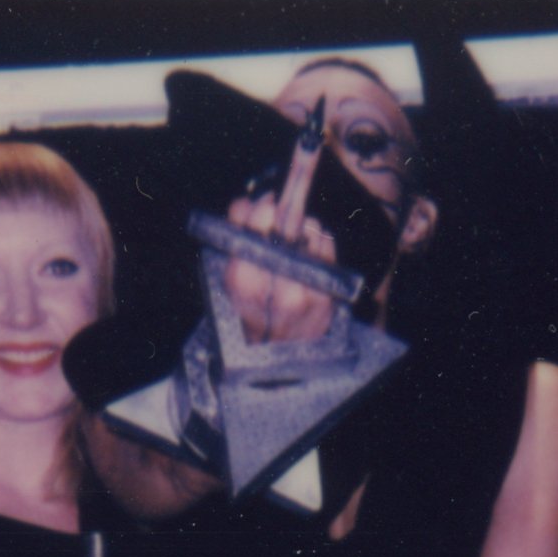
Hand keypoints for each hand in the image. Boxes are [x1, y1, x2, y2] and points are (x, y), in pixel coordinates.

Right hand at [222, 139, 338, 346]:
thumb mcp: (229, 273)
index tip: (267, 203)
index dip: (261, 206)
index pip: (256, 216)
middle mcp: (276, 279)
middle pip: (286, 215)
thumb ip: (236, 233)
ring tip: (293, 251)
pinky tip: (308, 260)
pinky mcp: (328, 290)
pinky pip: (326, 243)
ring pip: (310, 227)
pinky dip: (318, 244)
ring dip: (302, 230)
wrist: (277, 356)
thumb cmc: (250, 310)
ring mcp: (307, 286)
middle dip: (281, 210)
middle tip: (276, 218)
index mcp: (242, 274)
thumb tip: (253, 200)